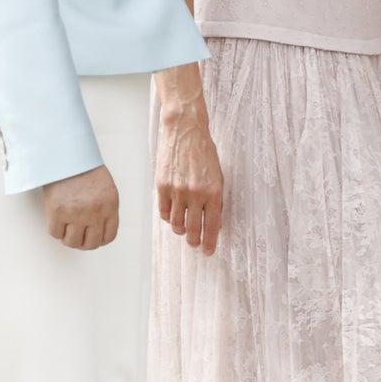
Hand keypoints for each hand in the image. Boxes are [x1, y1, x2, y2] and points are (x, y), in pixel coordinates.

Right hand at [43, 165, 118, 249]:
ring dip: (68, 238)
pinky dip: (55, 230)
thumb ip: (105, 209)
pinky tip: (57, 220)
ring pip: (72, 242)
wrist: (65, 154)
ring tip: (66, 228)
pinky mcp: (57, 212)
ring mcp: (76, 213)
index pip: (108, 237)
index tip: (92, 236)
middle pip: (91, 244)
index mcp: (110, 206)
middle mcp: (95, 212)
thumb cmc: (84, 168)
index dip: (99, 240)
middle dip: (83, 242)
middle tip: (77, 235)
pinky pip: (55, 233)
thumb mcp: (105, 188)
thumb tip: (97, 231)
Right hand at [156, 101, 223, 254]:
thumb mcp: (218, 176)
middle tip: (195, 244)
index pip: (212, 226)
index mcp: (213, 192)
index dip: (210, 242)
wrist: (186, 130)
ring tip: (183, 229)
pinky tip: (172, 216)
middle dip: (195, 241)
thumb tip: (214, 223)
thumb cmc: (204, 152)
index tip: (208, 251)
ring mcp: (177, 191)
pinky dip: (168, 217)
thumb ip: (216, 200)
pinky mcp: (162, 186)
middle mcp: (195, 194)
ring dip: (180, 230)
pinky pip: (163, 212)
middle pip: (193, 229)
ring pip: (176, 223)